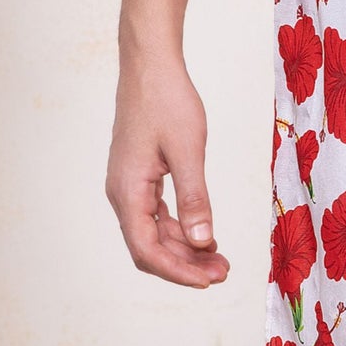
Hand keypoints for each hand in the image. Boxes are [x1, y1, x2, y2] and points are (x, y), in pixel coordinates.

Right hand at [105, 53, 229, 286]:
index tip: (208, 280)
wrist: (150, 65)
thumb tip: (203, 241)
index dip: (177, 271)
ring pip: (154, 231)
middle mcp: (122, 193)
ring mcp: (129, 185)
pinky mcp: (139, 175)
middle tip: (223, 271)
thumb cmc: (166, 101)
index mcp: (127, 191)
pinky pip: (157, 213)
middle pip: (150, 246)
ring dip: (185, 247)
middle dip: (185, 263)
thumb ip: (195, 197)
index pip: (147, 250)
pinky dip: (180, 226)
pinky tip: (204, 232)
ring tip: (219, 258)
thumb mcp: (187, 150)